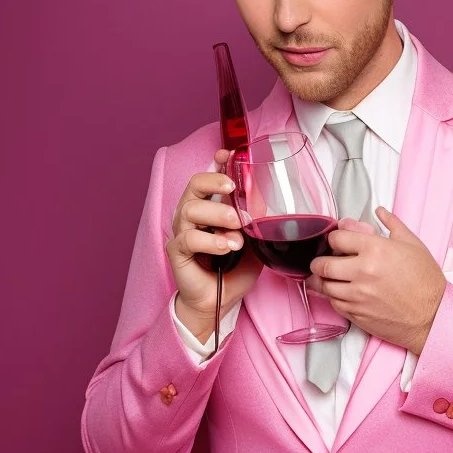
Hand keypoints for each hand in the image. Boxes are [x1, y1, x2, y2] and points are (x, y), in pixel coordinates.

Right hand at [166, 148, 262, 341]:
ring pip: (191, 209)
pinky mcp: (177, 252)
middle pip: (194, 184)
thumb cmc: (235, 267)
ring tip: (238, 231)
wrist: (220, 299)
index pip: (209, 176)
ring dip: (218, 215)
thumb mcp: (255, 240)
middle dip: (214, 180)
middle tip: (233, 188)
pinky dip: (210, 240)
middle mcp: (192, 214)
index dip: (217, 162)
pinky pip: (189, 239)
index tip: (228, 153)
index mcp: (210, 206)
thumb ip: (258, 221)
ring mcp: (182, 232)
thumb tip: (275, 204)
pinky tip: (226, 247)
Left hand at [309, 208, 445, 353]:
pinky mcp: (357, 314)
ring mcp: (358, 295)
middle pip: (323, 264)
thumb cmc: (425, 280)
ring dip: (323, 280)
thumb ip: (391, 224)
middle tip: (323, 261)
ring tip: (329, 277)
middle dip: (319, 261)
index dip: (334, 238)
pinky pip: (334, 304)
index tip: (336, 241)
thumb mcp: (412, 244)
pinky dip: (334, 297)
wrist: (433, 315)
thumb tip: (379, 212)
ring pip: (324, 286)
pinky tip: (341, 292)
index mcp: (375, 249)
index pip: (336, 239)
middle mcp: (363, 272)